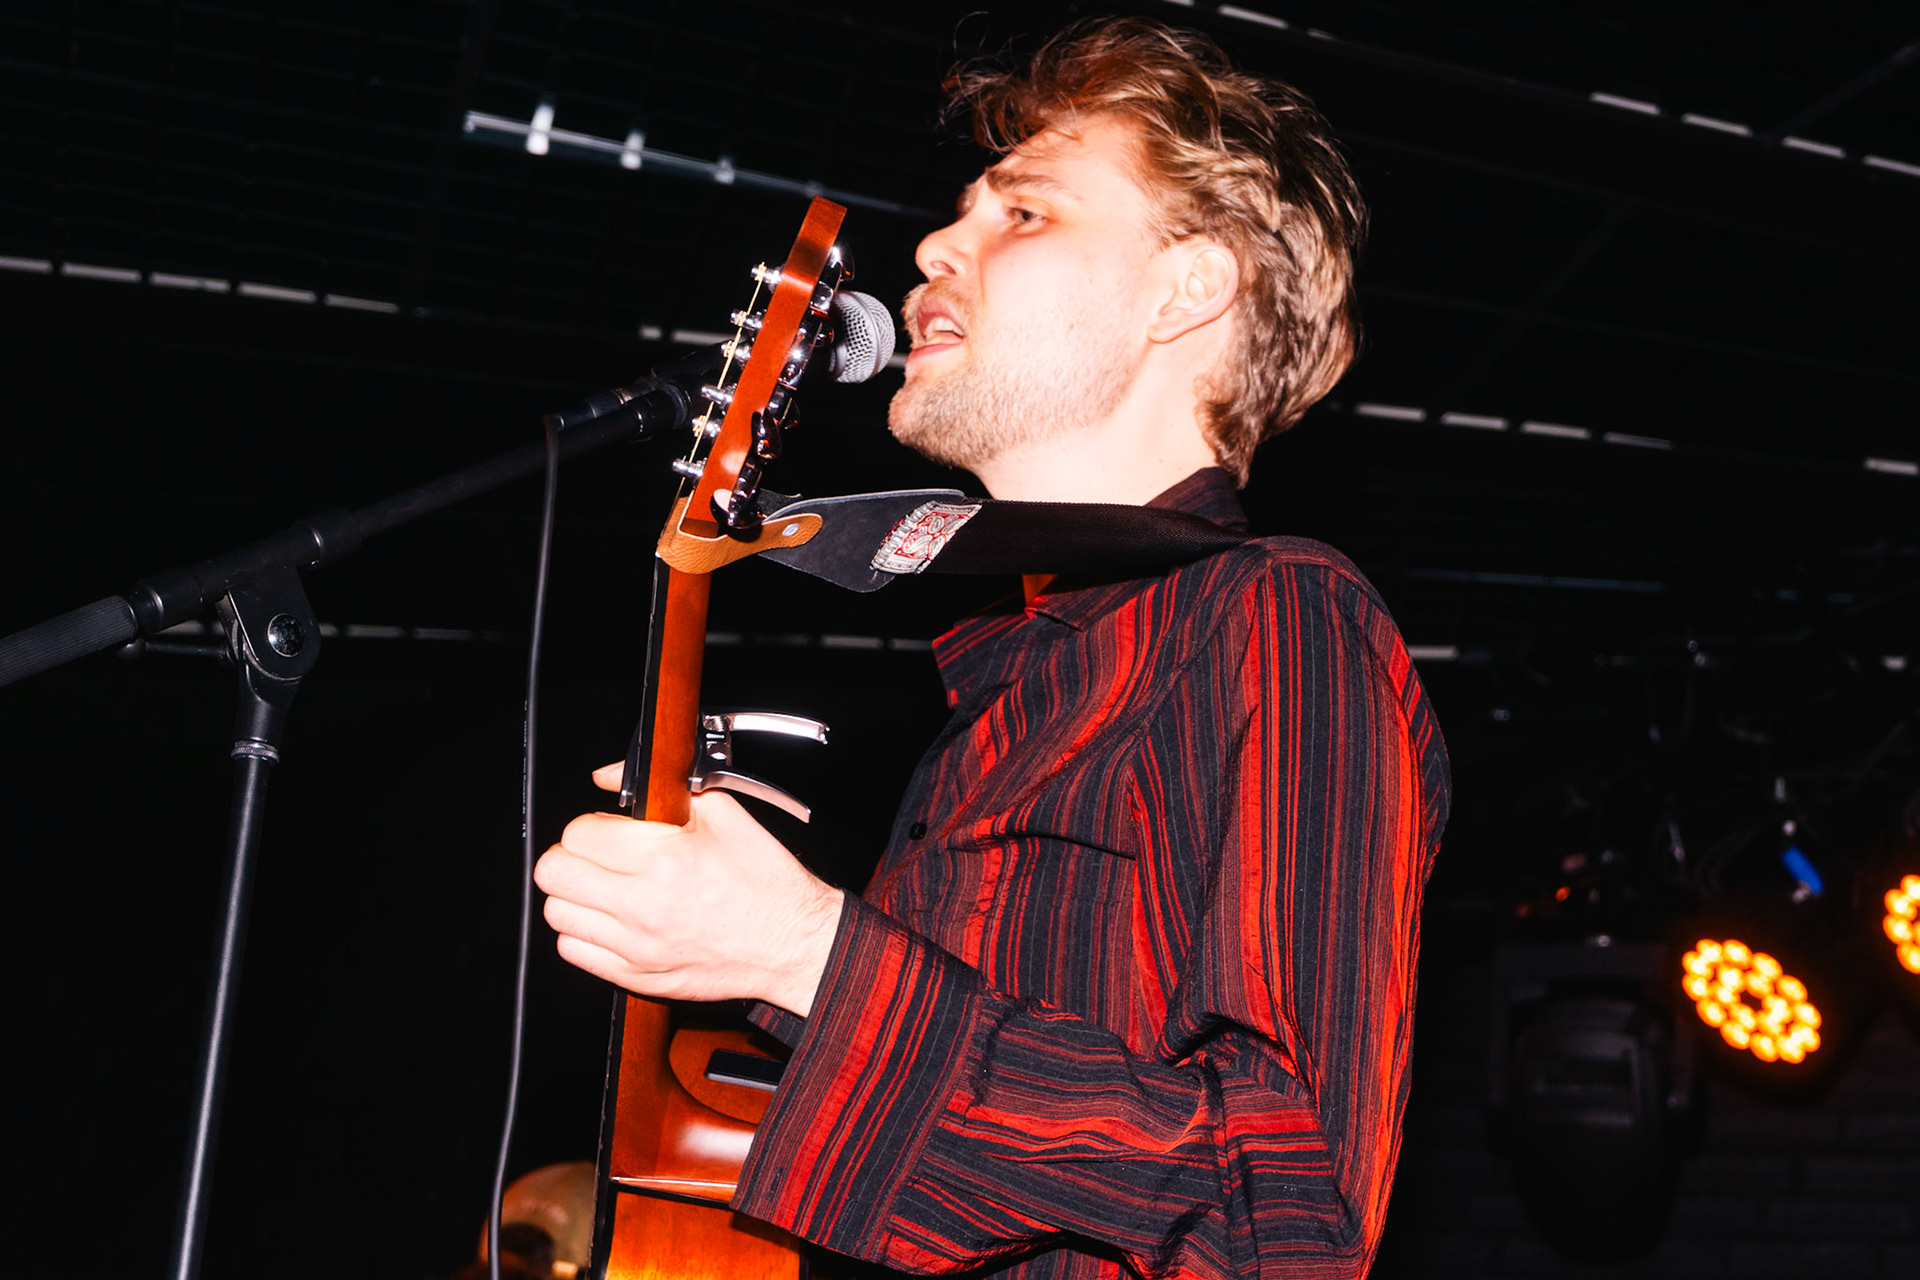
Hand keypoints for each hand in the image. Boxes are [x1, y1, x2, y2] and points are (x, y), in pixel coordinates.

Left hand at [533, 765, 843, 1015]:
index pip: (578, 833)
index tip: (608, 830)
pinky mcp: (635, 976)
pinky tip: (613, 920)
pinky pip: (574, 951)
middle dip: (570, 856)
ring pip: (557, 914)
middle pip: (553, 874)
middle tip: (597, 856)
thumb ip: (662, 786)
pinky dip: (584, 932)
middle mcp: (643, 906)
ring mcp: (636, 947)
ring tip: (606, 888)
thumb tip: (607, 776)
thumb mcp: (722, 812)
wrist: (791, 943)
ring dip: (575, 895)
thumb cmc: (763, 880)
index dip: (591, 825)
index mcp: (664, 859)